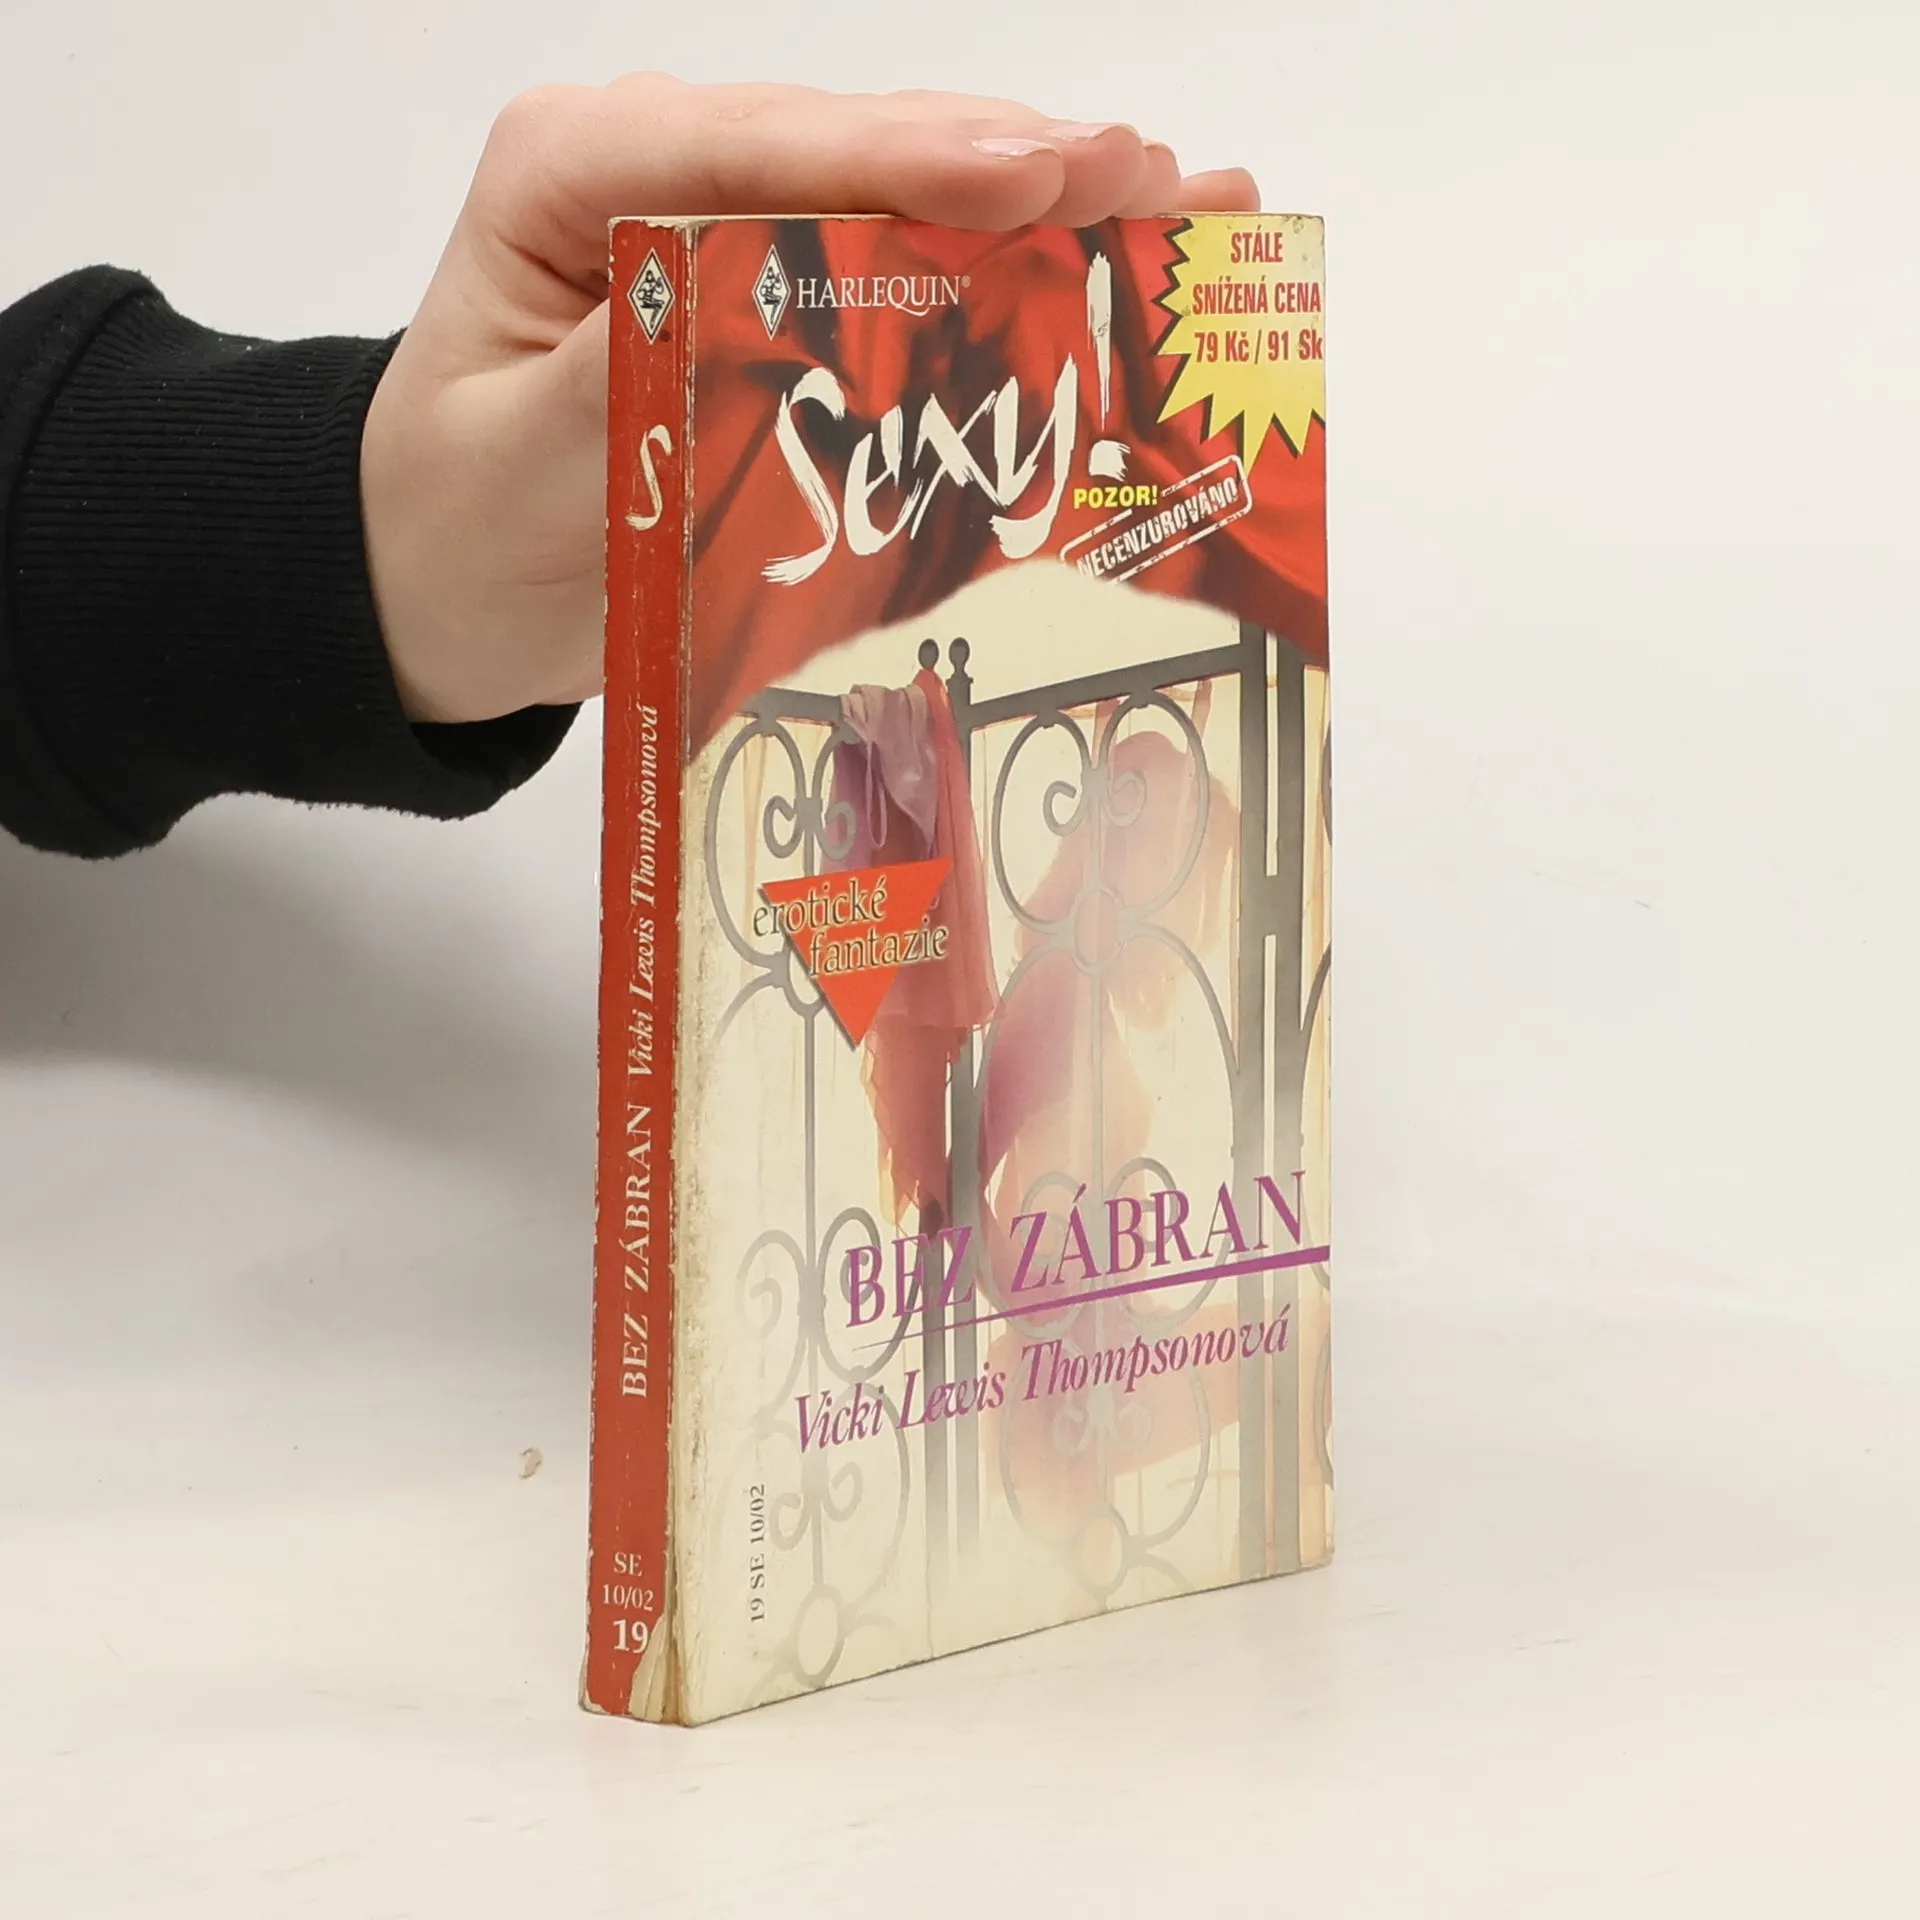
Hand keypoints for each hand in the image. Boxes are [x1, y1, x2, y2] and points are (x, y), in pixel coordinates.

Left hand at [360, 75, 1259, 724]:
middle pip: (856, 149)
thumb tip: (770, 314)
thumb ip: (638, 374)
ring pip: (903, 195)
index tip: (1033, 173)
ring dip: (1047, 204)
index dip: (906, 160)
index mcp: (575, 174)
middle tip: (1159, 180)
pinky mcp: (780, 291)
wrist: (446, 576)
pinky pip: (906, 267)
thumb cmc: (462, 523)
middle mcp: (663, 172)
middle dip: (1015, 166)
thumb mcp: (525, 461)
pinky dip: (1014, 270)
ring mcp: (731, 225)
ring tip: (1183, 202)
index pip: (756, 150)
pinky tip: (1116, 256)